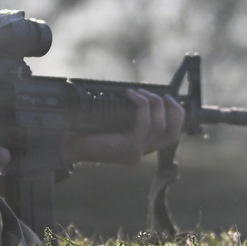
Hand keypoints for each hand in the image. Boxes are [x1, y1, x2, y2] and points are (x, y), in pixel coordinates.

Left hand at [62, 89, 184, 165]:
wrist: (69, 143)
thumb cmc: (87, 129)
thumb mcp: (114, 121)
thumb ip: (130, 115)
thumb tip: (144, 93)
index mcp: (141, 148)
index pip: (170, 136)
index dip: (177, 116)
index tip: (169, 99)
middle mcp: (142, 153)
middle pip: (172, 133)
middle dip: (173, 110)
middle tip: (162, 95)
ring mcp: (137, 153)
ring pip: (159, 125)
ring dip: (153, 103)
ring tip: (140, 92)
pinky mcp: (129, 149)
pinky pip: (144, 123)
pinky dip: (141, 105)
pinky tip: (131, 95)